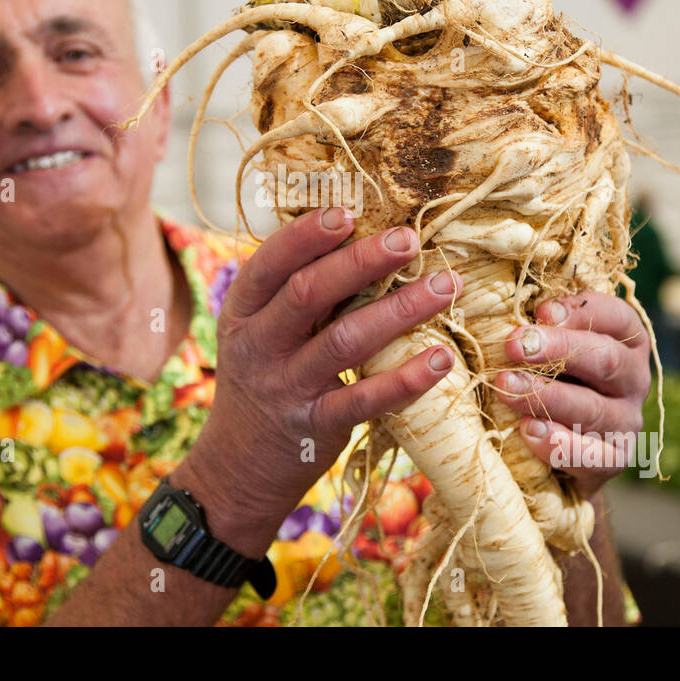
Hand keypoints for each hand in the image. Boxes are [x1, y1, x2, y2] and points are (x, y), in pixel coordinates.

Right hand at [180, 207, 460, 548]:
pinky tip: (441, 359)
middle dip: (362, 261)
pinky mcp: (315, 425)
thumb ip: (295, 292)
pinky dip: (405, 380)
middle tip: (409, 239)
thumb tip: (355, 235)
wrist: (234, 469)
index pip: (271, 263)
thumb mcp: (259, 331)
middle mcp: (258, 345)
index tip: (349, 212)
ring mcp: (286, 387)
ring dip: (399, 309)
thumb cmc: (262, 380)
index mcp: (242, 311)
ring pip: (344, 340)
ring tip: (445, 286)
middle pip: (309, 293)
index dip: (309, 235)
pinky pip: (365, 400)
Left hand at [492, 292, 650, 497]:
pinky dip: (558, 444)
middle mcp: (633, 378)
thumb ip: (541, 325)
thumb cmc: (552, 375)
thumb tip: (501, 304)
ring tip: (506, 387)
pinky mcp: (613, 459)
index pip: (614, 316)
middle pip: (605, 359)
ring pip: (593, 408)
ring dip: (547, 397)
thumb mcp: (551, 345)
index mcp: (626, 339)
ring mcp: (627, 421)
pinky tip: (528, 430)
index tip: (540, 310)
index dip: (579, 311)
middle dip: (559, 350)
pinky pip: (591, 455)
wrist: (563, 447)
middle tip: (513, 345)